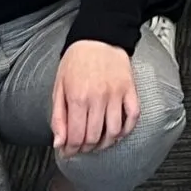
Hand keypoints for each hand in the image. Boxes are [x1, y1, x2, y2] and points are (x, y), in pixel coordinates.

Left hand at [50, 40, 139, 157]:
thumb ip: (58, 117)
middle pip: (94, 137)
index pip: (76, 137)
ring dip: (105, 144)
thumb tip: (59, 143)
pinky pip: (132, 117)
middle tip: (81, 148)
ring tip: (98, 143)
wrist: (98, 37)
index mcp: (78, 97)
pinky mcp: (130, 90)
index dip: (71, 150)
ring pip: (114, 132)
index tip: (68, 152)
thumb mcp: (59, 87)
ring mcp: (117, 94)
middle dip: (85, 148)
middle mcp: (99, 98)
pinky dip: (126, 130)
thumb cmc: (76, 61)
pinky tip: (117, 133)